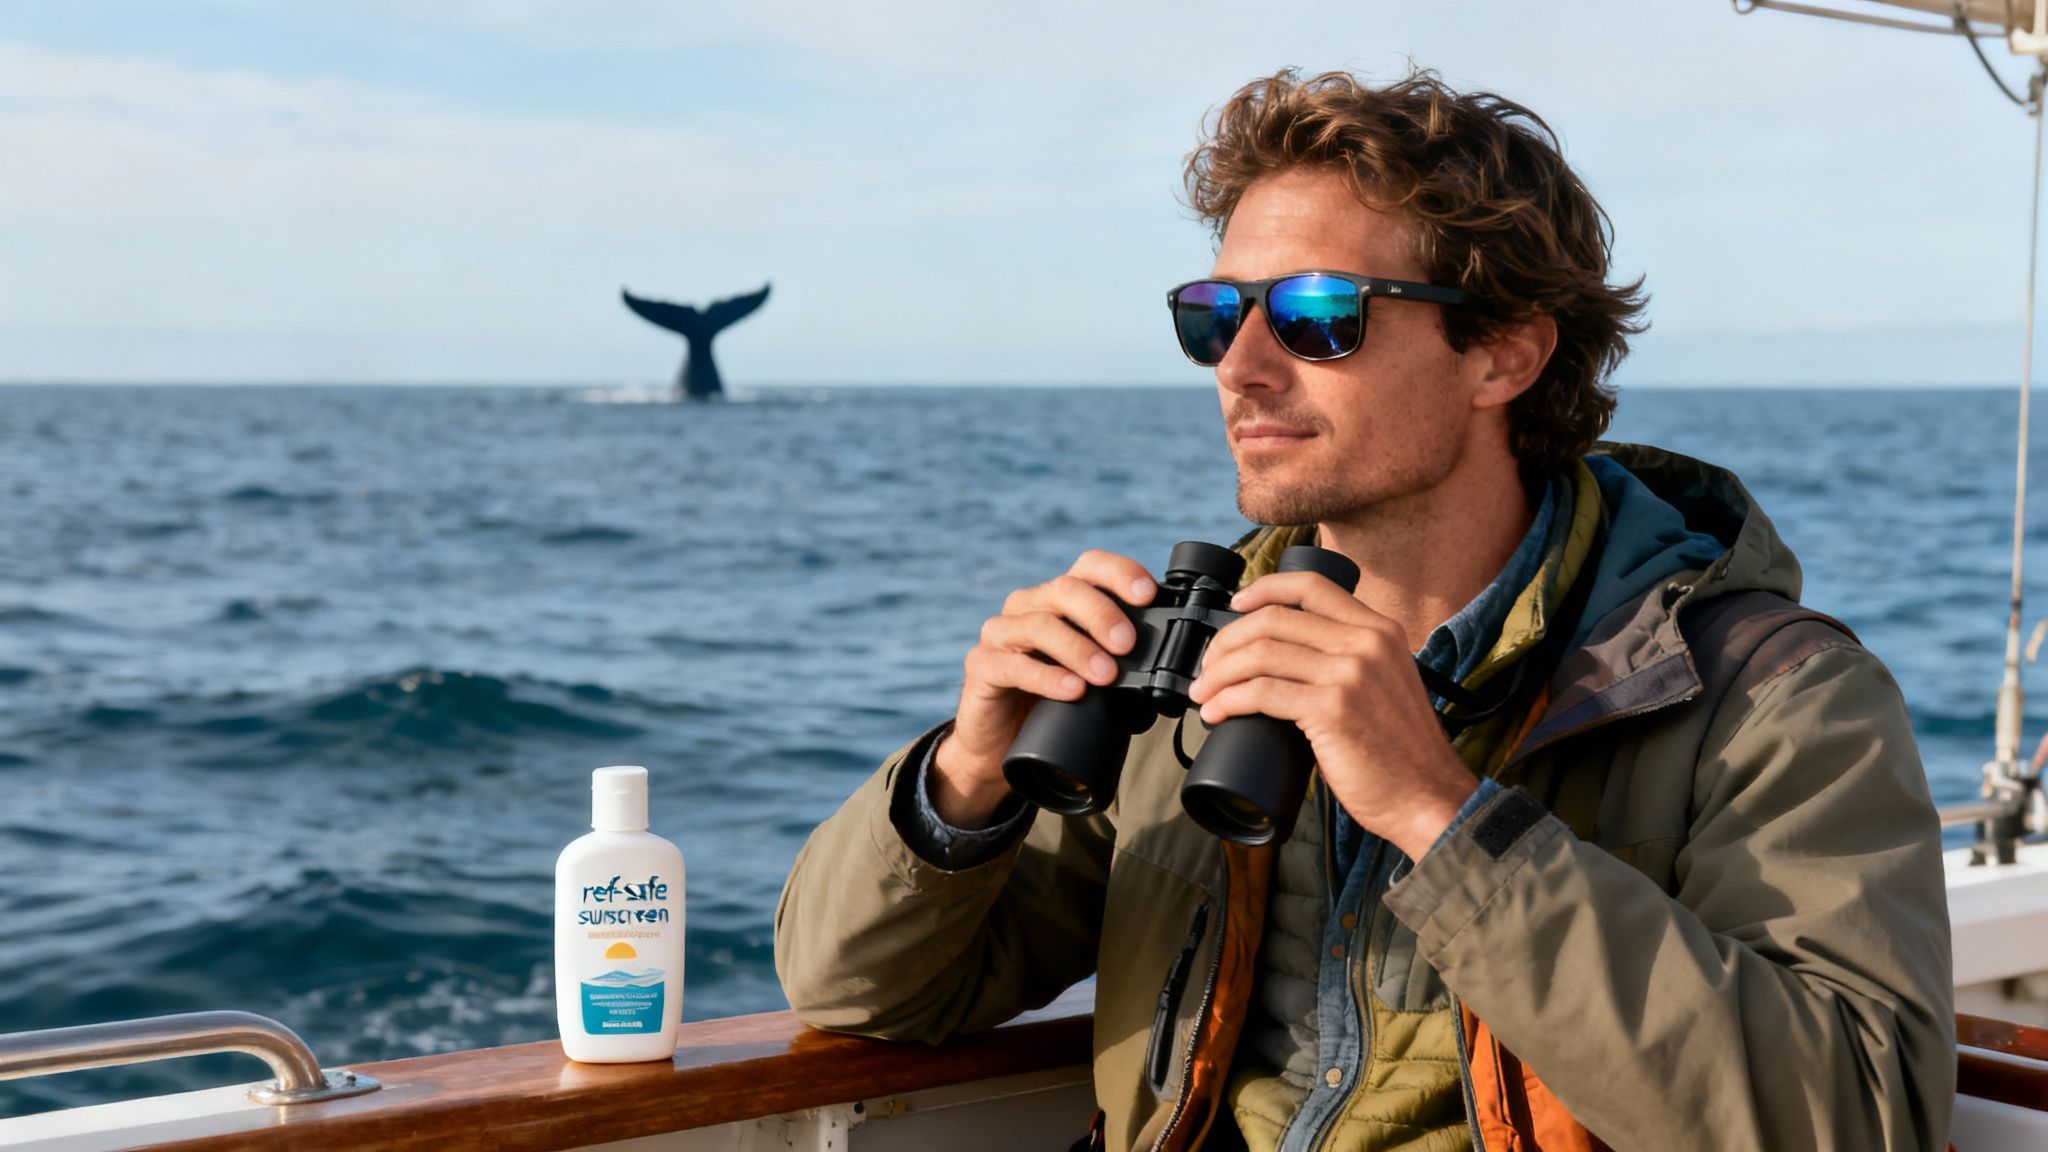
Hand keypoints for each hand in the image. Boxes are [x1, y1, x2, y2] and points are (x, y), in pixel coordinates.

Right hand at [932, 550, 1157, 827]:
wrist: (1001, 744)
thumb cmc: (1054, 704)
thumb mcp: (1093, 677)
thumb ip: (1122, 663)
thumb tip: (1171, 667)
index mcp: (1059, 599)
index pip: (1089, 567)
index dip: (1119, 573)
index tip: (1147, 594)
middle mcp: (1028, 607)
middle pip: (1066, 590)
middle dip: (1102, 614)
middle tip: (1128, 645)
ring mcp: (1000, 634)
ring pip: (1040, 625)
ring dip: (1079, 648)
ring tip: (1106, 675)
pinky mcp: (981, 667)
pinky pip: (1012, 666)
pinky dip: (1047, 677)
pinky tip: (1071, 690)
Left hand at [1186, 571, 1478, 859]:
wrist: (1428, 797)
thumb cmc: (1401, 752)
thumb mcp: (1384, 683)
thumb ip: (1349, 661)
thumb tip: (1286, 660)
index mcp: (1379, 629)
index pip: (1311, 586)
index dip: (1264, 589)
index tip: (1235, 604)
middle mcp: (1366, 642)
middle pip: (1274, 619)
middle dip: (1228, 641)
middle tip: (1209, 666)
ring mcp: (1350, 673)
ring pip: (1261, 653)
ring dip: (1219, 674)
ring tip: (1204, 693)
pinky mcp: (1332, 708)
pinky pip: (1262, 692)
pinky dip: (1229, 701)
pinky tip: (1216, 712)